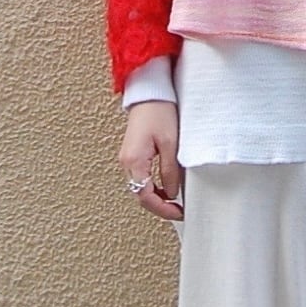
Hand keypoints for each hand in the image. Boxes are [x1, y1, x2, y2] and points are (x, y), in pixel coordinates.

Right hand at [118, 101, 182, 221]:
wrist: (149, 93)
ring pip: (139, 188)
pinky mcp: (132, 154)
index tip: (178, 213)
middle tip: (178, 211)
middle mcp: (126, 162)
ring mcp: (127, 159)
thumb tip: (172, 193)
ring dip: (156, 198)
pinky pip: (140, 178)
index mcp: (134, 161)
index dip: (162, 209)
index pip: (145, 196)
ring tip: (174, 203)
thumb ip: (170, 171)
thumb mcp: (171, 144)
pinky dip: (152, 188)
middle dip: (159, 207)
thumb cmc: (159, 113)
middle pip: (140, 195)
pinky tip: (165, 189)